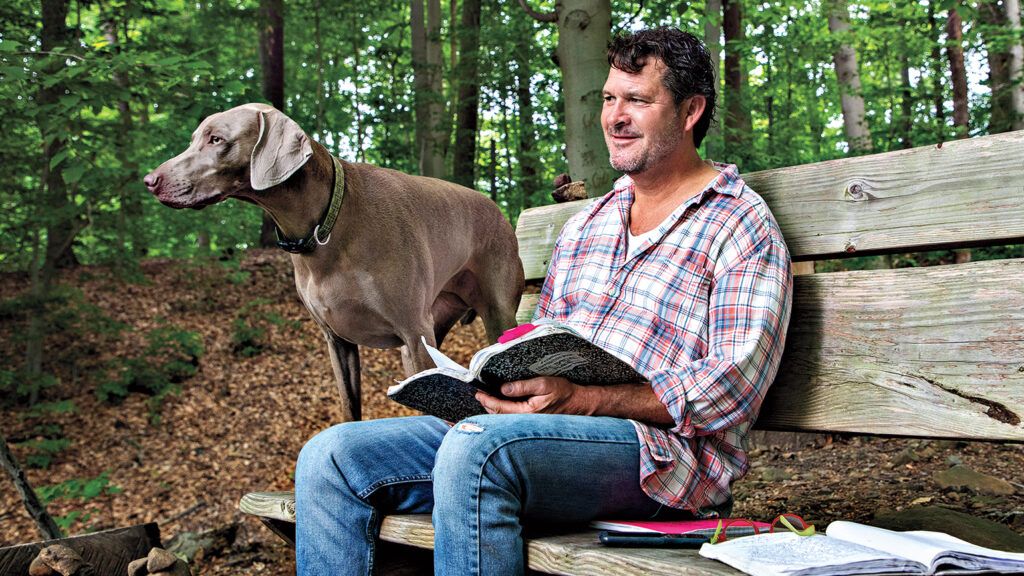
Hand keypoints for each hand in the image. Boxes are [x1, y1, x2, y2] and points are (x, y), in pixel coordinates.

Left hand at [475, 376, 593, 414]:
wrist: (579, 403)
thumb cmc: (563, 392)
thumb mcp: (544, 384)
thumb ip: (523, 386)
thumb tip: (503, 388)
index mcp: (527, 412)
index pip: (499, 407)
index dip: (486, 399)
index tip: (477, 392)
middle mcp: (526, 421)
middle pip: (499, 415)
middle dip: (487, 405)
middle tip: (478, 394)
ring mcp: (528, 423)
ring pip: (505, 418)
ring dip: (494, 408)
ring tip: (486, 398)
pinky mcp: (531, 421)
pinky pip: (512, 417)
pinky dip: (503, 410)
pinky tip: (501, 403)